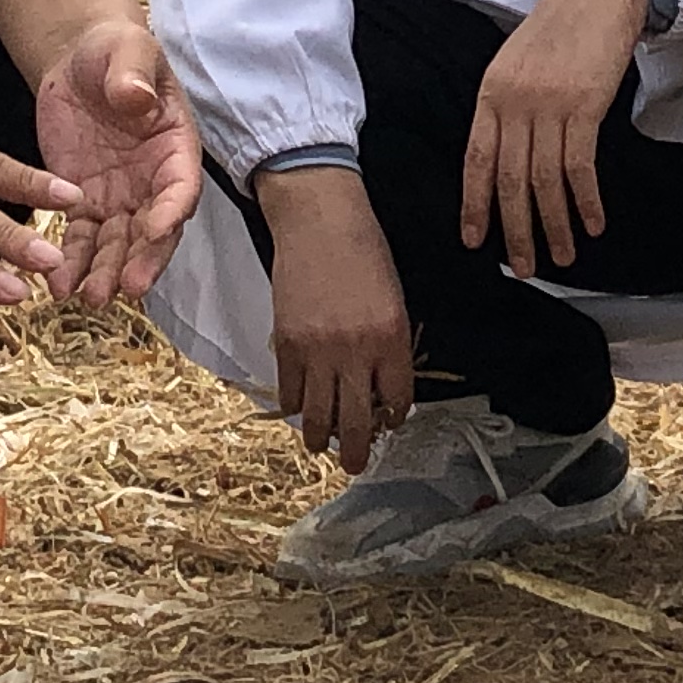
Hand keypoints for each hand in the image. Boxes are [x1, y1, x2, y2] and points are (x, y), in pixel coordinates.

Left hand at [33, 19, 202, 301]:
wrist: (79, 59)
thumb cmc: (114, 50)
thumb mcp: (127, 50)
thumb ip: (133, 74)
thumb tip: (136, 95)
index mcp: (175, 145)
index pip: (181, 185)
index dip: (172, 210)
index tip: (156, 230)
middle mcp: (152, 180)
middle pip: (154, 229)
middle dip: (142, 259)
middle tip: (126, 287)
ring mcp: (119, 196)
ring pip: (117, 243)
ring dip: (105, 271)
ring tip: (88, 297)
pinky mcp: (83, 202)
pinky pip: (79, 238)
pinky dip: (70, 262)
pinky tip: (56, 285)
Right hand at [261, 168, 414, 468]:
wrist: (319, 219)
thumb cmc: (364, 251)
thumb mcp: (393, 298)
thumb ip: (389, 344)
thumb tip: (379, 385)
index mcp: (392, 338)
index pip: (397, 400)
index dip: (394, 418)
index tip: (388, 422)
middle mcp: (355, 352)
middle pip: (357, 421)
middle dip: (356, 451)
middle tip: (354, 463)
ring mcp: (316, 351)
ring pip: (317, 416)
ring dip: (320, 438)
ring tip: (322, 445)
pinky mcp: (284, 343)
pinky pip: (288, 393)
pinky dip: (293, 406)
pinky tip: (299, 408)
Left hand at [462, 0, 649, 278]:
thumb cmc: (561, 29)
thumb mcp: (516, 63)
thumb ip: (506, 107)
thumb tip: (504, 159)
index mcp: (491, 93)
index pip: (475, 161)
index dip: (475, 206)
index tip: (475, 240)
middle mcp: (514, 102)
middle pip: (509, 180)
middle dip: (516, 230)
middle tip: (523, 265)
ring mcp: (548, 105)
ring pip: (545, 182)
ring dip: (555, 226)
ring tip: (563, 255)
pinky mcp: (584, 107)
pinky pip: (580, 168)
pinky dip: (586, 202)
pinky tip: (593, 223)